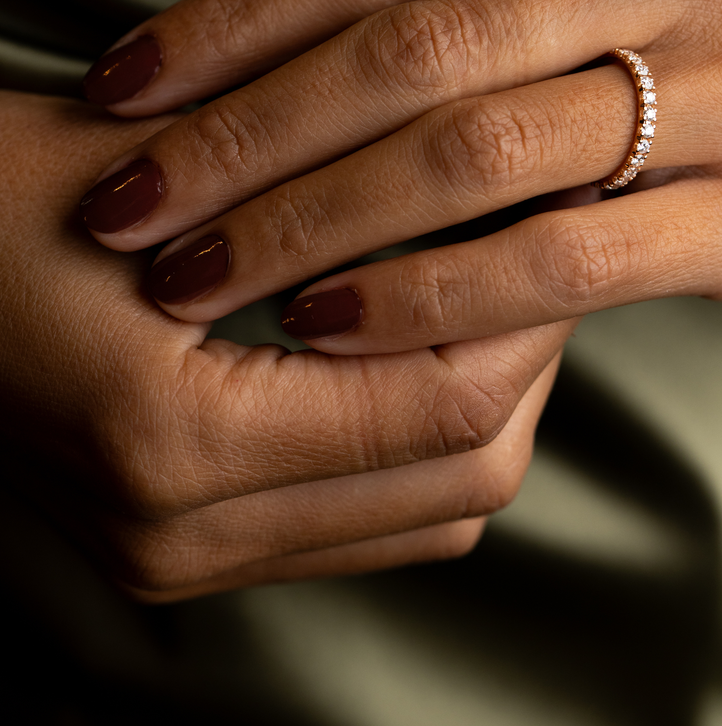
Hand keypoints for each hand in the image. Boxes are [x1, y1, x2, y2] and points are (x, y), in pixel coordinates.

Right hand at [1, 93, 568, 600]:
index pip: (445, 408)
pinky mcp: (183, 550)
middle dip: (533, 362)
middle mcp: (183, 533)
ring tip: (495, 291)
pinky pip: (368, 524)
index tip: (564, 218)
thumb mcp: (153, 166)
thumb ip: (324, 187)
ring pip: (431, 515)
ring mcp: (181, 559)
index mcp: (174, 442)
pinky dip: (425, 445)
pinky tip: (422, 347)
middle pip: (464, 482)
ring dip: (489, 407)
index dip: (529, 308)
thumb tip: (501, 169)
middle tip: (545, 249)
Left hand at [81, 0, 721, 350]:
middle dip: (241, 135)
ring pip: (473, 152)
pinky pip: (564, 253)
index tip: (124, 89)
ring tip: (197, 276)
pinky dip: (431, 292)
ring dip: (310, 222)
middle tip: (127, 205)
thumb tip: (290, 66)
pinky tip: (335, 323)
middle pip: (412, 49)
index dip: (236, 20)